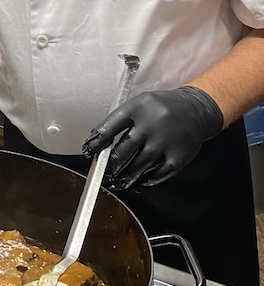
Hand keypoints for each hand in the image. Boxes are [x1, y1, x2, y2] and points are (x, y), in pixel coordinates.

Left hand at [82, 86, 222, 189]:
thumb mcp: (139, 104)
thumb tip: (101, 143)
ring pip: (137, 166)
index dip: (96, 142)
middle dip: (110, 164)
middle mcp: (150, 126)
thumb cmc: (161, 108)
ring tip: (117, 180)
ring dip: (124, 176)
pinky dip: (146, 179)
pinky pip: (156, 174)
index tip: (89, 150)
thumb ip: (121, 121)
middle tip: (104, 171)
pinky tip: (140, 180)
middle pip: (122, 152)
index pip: (109, 127)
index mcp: (137, 109)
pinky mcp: (176, 157)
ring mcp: (164, 142)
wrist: (196, 110)